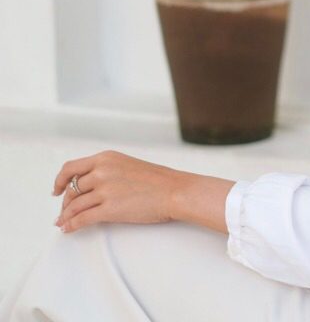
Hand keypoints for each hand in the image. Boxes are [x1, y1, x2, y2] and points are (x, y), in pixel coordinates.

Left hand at [52, 149, 182, 233]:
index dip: (59, 180)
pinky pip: (81, 219)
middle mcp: (102, 171)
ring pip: (73, 206)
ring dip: (66, 216)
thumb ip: (107, 171)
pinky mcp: (108, 209)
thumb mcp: (128, 165)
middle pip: (70, 189)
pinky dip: (71, 226)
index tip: (57, 189)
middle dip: (65, 202)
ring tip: (63, 222)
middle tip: (65, 210)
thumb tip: (89, 186)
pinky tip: (69, 229)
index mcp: (107, 158)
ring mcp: (105, 190)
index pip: (71, 168)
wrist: (174, 190)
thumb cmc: (158, 180)